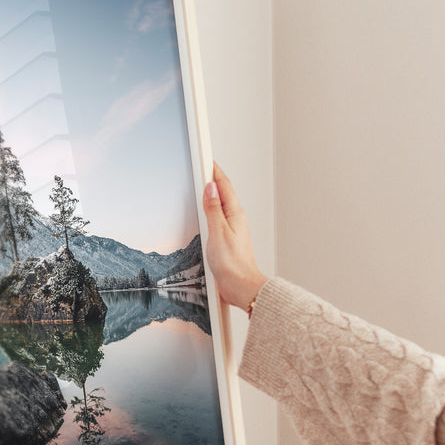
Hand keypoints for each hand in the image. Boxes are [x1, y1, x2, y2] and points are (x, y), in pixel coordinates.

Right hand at [203, 163, 268, 309]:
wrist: (241, 287)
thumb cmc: (233, 264)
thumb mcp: (218, 233)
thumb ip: (213, 209)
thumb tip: (210, 188)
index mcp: (235, 214)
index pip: (223, 185)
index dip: (214, 170)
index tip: (206, 158)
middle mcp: (235, 219)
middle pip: (223, 193)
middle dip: (212, 178)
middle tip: (202, 165)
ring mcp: (232, 229)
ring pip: (220, 205)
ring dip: (212, 194)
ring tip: (202, 183)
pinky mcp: (227, 240)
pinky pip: (218, 218)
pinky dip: (210, 210)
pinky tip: (205, 212)